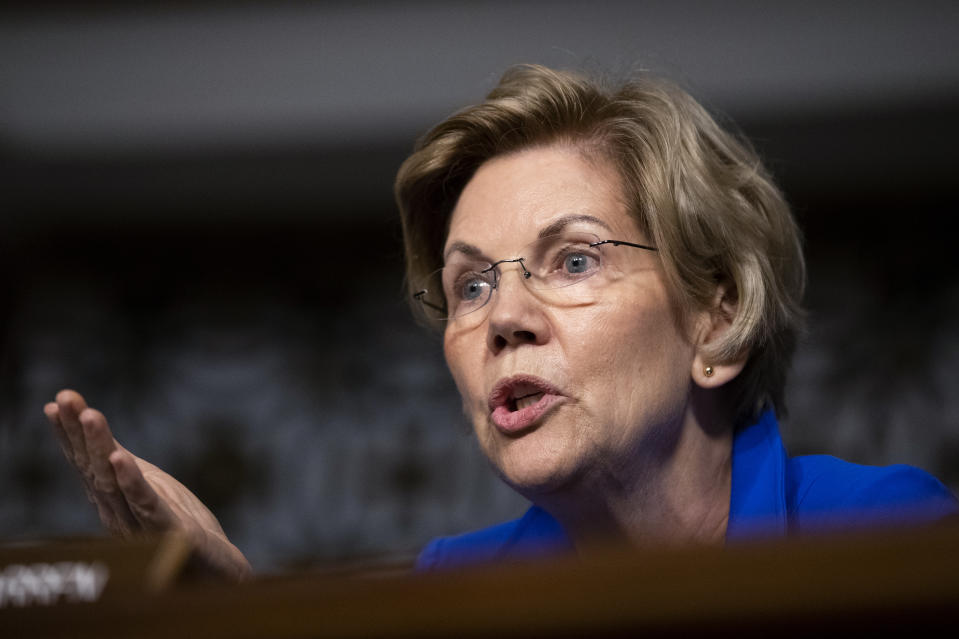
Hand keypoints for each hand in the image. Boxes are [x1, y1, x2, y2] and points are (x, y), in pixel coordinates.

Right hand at [44, 389, 251, 580]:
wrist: (215, 567)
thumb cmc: (179, 525)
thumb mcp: (149, 485)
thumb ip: (124, 465)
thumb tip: (104, 435)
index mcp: (113, 499)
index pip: (86, 462)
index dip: (69, 433)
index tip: (58, 402)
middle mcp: (117, 511)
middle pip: (92, 467)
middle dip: (77, 432)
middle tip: (65, 398)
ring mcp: (138, 522)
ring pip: (113, 481)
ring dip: (100, 447)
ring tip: (90, 415)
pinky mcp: (167, 530)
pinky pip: (144, 503)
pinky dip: (131, 480)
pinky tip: (121, 459)